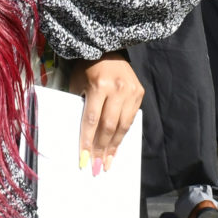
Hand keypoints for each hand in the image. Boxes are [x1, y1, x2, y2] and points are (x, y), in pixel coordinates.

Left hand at [75, 54, 142, 174]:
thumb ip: (81, 107)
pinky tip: (116, 146)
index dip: (88, 142)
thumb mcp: (78, 84)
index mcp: (99, 86)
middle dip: (102, 149)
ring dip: (114, 146)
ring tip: (108, 162)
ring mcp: (131, 92)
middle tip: (97, 167)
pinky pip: (130, 120)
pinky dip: (122, 135)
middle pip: (108, 126)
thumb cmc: (87, 68)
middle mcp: (118, 89)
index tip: (84, 160)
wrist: (108, 50)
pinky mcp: (140, 93)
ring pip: (123, 126)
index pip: (92, 120)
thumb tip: (83, 137)